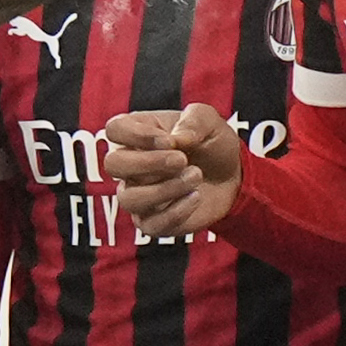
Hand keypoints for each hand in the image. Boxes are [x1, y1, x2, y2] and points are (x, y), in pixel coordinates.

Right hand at [108, 103, 246, 240]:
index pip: (115, 129)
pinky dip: (176, 212)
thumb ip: (193, 120)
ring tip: (195, 177)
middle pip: (113, 164)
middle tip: (182, 160)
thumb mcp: (208, 121)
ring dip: (164, 189)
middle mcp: (130, 165)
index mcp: (137, 133)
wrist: (232, 176)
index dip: (137, 134)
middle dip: (148, 163)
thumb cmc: (211, 143)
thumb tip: (177, 139)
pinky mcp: (153, 222)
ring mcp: (138, 195)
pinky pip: (151, 225)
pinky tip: (196, 197)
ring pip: (129, 198)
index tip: (170, 140)